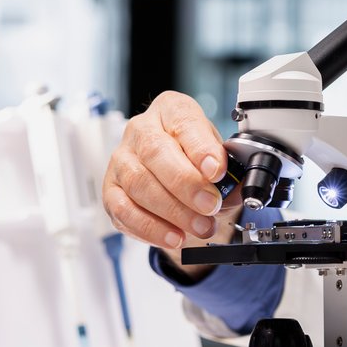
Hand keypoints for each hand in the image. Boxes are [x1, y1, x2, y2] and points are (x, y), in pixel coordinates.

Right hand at [102, 92, 236, 266]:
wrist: (175, 176)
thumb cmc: (196, 160)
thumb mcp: (219, 157)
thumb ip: (229, 171)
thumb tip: (235, 188)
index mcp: (172, 110)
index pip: (183, 122)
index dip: (200, 148)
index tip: (216, 171)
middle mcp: (141, 129)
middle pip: (155, 152)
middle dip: (186, 184)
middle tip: (209, 205)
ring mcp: (121, 159)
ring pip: (139, 183)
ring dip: (173, 211)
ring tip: (199, 226)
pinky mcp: (111, 189)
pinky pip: (124, 210)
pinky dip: (151, 228)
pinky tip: (173, 236)